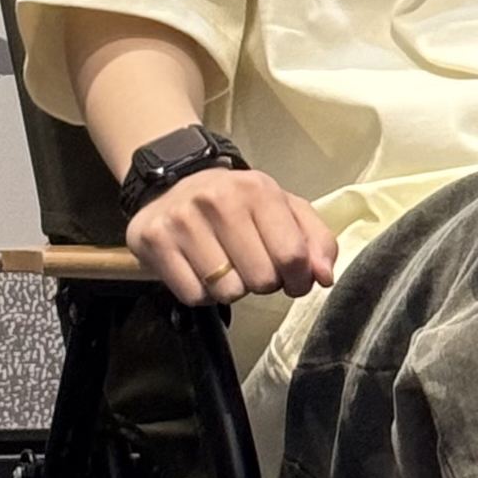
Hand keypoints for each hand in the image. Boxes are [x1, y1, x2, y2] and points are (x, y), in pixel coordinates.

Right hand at [126, 165, 337, 307]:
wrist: (173, 182)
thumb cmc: (238, 204)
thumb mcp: (286, 210)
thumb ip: (316, 242)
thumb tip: (324, 276)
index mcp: (258, 190)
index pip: (293, 256)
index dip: (299, 279)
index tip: (292, 279)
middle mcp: (218, 200)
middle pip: (261, 279)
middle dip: (263, 283)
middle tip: (252, 267)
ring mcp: (182, 220)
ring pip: (228, 292)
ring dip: (232, 289)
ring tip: (225, 266)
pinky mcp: (154, 241)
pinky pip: (194, 296)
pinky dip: (202, 293)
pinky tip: (200, 270)